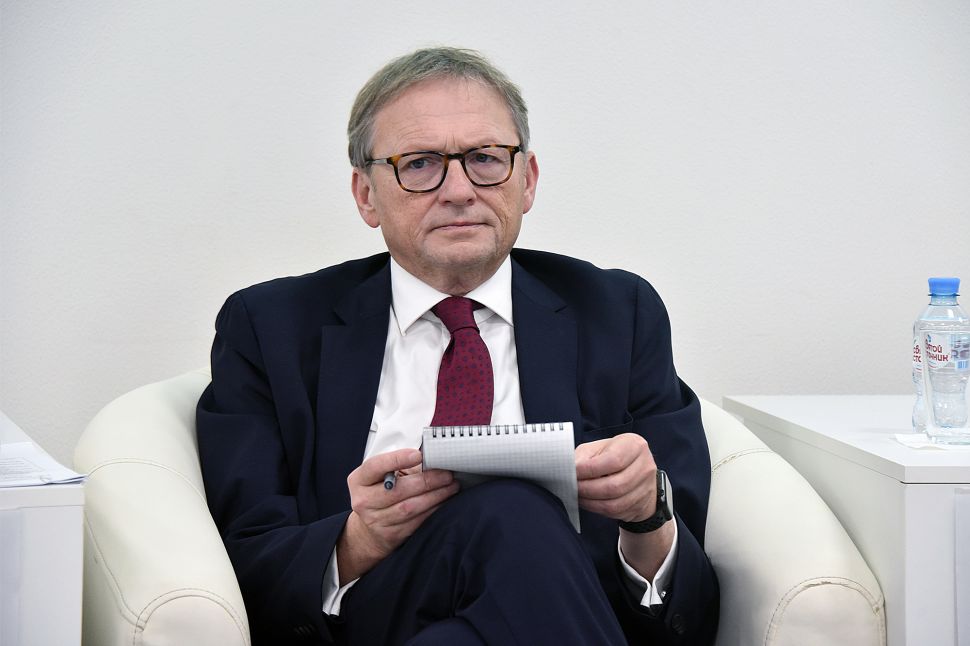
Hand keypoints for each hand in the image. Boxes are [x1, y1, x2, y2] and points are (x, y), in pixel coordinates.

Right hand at [337, 448, 458, 583]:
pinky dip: (433, 510)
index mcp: (359, 480)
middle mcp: (364, 501)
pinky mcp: (390, 535)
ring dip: (435, 496)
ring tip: (451, 486)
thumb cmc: (379, 493)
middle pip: (398, 490)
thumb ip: (400, 464)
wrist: (369, 530)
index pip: (375, 466)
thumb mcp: (381, 476)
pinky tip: (443, 501)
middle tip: (446, 474)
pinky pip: (416, 521)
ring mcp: (375, 520)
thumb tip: (430, 455)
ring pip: (409, 507)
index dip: (396, 460)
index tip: (418, 455)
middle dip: (427, 481)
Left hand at [575, 433, 656, 521]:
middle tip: (572, 487)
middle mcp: (645, 466)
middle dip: (587, 488)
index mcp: (634, 445)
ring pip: (614, 502)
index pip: (613, 460)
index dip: (589, 469)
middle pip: (614, 485)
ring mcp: (645, 487)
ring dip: (590, 501)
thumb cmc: (613, 456)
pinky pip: (615, 512)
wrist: (635, 472)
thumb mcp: (599, 448)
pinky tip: (586, 502)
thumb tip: (569, 469)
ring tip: (577, 494)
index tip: (572, 472)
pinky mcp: (640, 505)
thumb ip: (585, 456)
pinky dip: (596, 508)